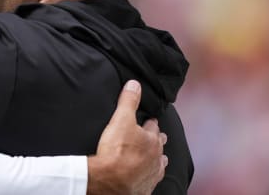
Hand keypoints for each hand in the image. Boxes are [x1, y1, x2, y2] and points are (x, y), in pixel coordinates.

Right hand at [86, 80, 166, 194]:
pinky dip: (149, 176)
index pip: (153, 126)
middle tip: (155, 136)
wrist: (109, 181)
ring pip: (159, 164)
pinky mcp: (145, 188)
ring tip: (156, 157)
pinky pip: (151, 180)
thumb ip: (128, 101)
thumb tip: (135, 84)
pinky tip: (147, 176)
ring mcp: (152, 174)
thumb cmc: (115, 151)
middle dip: (157, 140)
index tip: (148, 120)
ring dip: (157, 159)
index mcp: (152, 139)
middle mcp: (156, 157)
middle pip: (159, 145)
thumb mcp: (120, 119)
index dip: (149, 122)